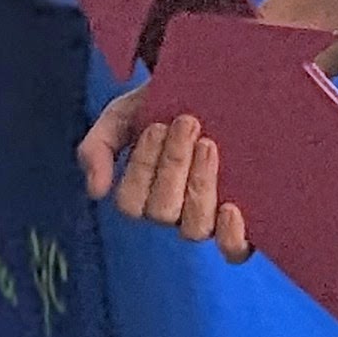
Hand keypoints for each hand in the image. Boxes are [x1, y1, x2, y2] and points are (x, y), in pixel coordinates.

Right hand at [78, 88, 250, 262]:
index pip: (131, 202)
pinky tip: (232, 208)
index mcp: (142, 196)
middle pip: (163, 212)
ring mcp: (207, 219)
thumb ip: (98, 147)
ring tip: (208, 145)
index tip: (157, 125)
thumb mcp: (122, 117)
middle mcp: (174, 213)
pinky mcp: (241, 222)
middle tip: (188, 122)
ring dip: (199, 185)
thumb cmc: (162, 105)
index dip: (143, 165)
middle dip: (174, 164)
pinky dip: (231, 237)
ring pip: (195, 228)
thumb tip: (97, 190)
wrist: (213, 87)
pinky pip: (235, 250)